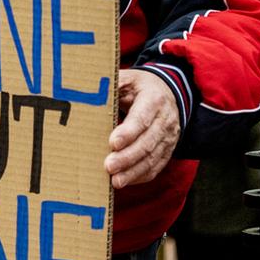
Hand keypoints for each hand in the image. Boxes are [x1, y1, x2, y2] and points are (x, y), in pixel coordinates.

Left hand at [106, 68, 180, 189]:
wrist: (170, 93)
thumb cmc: (142, 86)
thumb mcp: (129, 78)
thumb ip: (112, 83)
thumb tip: (89, 89)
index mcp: (153, 99)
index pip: (141, 118)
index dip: (128, 132)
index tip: (112, 143)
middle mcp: (164, 120)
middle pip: (147, 142)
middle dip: (127, 157)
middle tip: (108, 166)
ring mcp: (168, 137)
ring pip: (152, 158)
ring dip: (133, 171)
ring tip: (115, 181)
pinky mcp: (167, 150)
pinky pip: (156, 166)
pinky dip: (140, 176)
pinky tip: (125, 181)